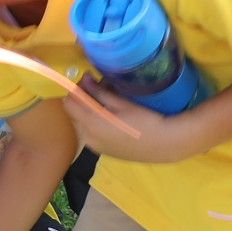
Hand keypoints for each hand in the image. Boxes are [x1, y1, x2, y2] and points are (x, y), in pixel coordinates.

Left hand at [63, 82, 202, 162]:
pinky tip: (113, 117)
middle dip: (84, 98)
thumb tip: (84, 78)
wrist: (163, 144)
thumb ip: (98, 91)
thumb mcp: (120, 103)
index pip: (68, 103)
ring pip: (83, 122)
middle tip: (102, 87)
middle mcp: (88, 138)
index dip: (75, 90)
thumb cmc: (144, 120)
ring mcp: (94, 147)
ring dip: (90, 110)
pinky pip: (92, 133)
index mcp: (91, 124)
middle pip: (75, 113)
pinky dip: (96, 122)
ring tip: (110, 101)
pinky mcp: (102, 151)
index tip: (88, 81)